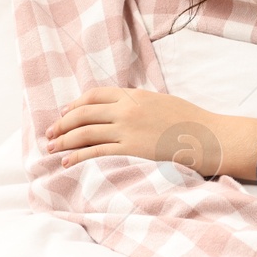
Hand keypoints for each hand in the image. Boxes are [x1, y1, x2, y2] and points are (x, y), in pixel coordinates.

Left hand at [44, 87, 256, 177]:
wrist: (206, 136)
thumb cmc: (189, 121)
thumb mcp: (161, 102)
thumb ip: (138, 104)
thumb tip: (121, 110)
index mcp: (134, 95)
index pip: (94, 95)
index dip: (75, 104)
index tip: (65, 113)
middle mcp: (126, 109)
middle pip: (83, 113)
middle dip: (62, 123)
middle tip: (50, 133)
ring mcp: (127, 129)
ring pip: (85, 132)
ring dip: (64, 140)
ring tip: (51, 149)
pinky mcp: (130, 149)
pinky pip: (96, 152)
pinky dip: (77, 156)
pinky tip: (67, 162)